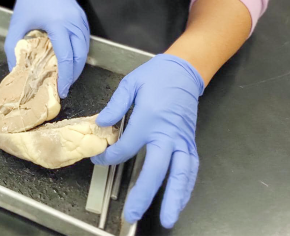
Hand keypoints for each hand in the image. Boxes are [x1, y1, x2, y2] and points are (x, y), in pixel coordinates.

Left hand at [5, 0, 89, 97]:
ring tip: (66, 78)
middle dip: (73, 75)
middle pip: (80, 56)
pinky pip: (85, 41)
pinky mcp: (82, 18)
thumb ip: (13, 50)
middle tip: (63, 88)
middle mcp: (73, 21)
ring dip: (78, 66)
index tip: (60, 90)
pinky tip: (70, 63)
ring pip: (85, 50)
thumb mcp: (16, 27)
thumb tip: (15, 72)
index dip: (65, 77)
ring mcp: (80, 19)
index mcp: (57, 23)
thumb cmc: (27, 2)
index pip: (66, 56)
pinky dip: (80, 54)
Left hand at [93, 55, 203, 227]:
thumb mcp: (131, 84)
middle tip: (132, 214)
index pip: (126, 147)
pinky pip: (191, 167)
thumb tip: (101, 123)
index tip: (98, 159)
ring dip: (175, 197)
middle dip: (144, 193)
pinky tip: (180, 200)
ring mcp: (182, 139)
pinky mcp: (190, 142)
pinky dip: (187, 186)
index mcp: (149, 119)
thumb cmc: (156, 76)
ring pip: (181, 173)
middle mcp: (167, 133)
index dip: (110, 157)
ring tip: (167, 218)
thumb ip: (116, 105)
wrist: (183, 70)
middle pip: (157, 169)